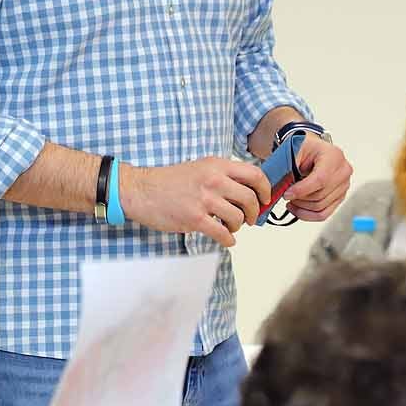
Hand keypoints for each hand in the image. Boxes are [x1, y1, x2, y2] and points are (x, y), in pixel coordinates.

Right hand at [119, 157, 269, 247]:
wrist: (141, 190)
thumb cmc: (168, 181)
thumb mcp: (199, 167)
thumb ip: (221, 175)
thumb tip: (246, 190)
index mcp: (216, 165)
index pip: (254, 174)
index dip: (265, 189)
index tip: (264, 198)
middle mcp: (213, 180)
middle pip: (250, 198)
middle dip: (254, 213)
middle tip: (249, 219)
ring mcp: (204, 199)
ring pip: (238, 217)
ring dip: (238, 226)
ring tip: (230, 227)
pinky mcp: (195, 218)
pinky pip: (223, 233)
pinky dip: (229, 240)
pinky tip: (226, 239)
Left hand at [281, 137, 351, 220]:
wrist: (311, 150)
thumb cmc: (303, 147)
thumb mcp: (294, 150)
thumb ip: (288, 168)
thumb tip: (279, 188)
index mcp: (334, 156)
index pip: (320, 179)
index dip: (302, 190)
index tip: (286, 194)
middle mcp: (343, 171)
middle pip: (320, 195)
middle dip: (299, 198)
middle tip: (285, 194)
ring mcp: (344, 186)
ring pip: (321, 207)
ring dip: (302, 207)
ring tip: (290, 200)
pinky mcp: (340, 197)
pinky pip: (324, 214)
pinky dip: (307, 214)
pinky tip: (296, 208)